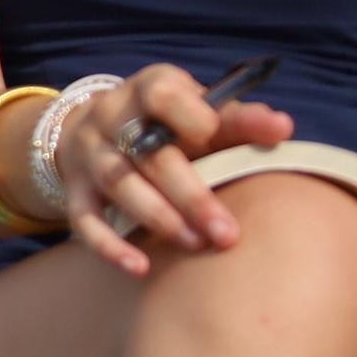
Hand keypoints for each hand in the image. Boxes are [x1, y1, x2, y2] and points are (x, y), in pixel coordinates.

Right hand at [59, 65, 294, 275]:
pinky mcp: (74, 189)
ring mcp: (89, 154)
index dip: (188, 115)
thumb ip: (239, 120)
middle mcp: (111, 117)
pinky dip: (110, 245)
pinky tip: (140, 267)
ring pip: (119, 185)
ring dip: (159, 217)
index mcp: (148, 89)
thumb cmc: (171, 122)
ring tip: (197, 244)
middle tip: (227, 234)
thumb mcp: (201, 109)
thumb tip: (282, 127)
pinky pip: (85, 219)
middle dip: (190, 195)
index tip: (213, 133)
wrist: (101, 126)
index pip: (162, 96)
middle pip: (148, 154)